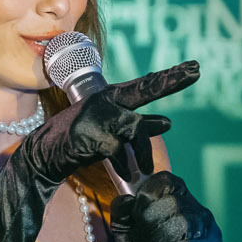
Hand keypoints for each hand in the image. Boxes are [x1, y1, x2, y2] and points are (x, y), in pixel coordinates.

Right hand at [16, 61, 199, 184]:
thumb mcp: (112, 129)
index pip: (146, 85)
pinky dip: (125, 166)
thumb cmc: (80, 139)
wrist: (45, 152)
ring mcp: (98, 117)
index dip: (171, 76)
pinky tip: (128, 175)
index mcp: (112, 97)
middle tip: (196, 71)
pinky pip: (118, 152)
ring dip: (143, 152)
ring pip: (134, 128)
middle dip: (170, 80)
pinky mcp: (92, 136)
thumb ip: (138, 125)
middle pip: (144, 90)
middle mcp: (106, 101)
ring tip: (146, 169)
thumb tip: (168, 122)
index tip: (195, 67)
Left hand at [109, 172, 222, 241]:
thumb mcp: (126, 233)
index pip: (166, 181)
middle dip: (149, 224)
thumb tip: (127, 200)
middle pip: (171, 203)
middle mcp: (199, 211)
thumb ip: (123, 212)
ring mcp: (210, 231)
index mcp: (179, 200)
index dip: (146, 197)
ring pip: (181, 224)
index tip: (137, 217)